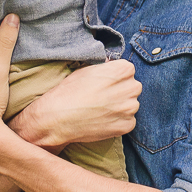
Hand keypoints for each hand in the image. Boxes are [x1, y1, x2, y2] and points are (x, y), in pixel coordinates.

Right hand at [17, 60, 140, 148]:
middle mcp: (131, 88)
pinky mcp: (127, 125)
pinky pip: (129, 121)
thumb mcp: (87, 70)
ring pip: (131, 105)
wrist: (58, 118)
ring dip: (121, 107)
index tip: (106, 83)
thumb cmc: (69, 91)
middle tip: (104, 97)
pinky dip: (119, 122)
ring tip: (101, 110)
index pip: (128, 70)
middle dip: (122, 91)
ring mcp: (130, 108)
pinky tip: (103, 120)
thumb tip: (112, 65)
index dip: (116, 77)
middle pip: (133, 87)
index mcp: (123, 70)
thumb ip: (105, 67)